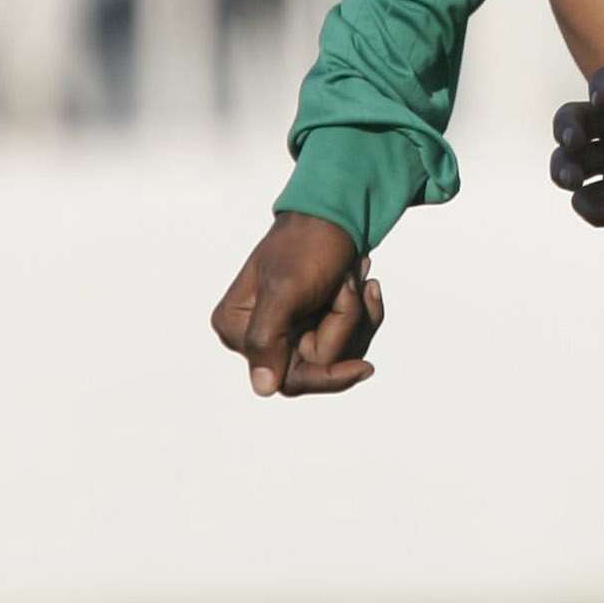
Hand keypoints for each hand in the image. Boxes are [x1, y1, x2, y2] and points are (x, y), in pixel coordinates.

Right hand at [211, 213, 383, 396]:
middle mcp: (257, 336)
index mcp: (237, 328)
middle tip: (352, 284)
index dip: (330, 373)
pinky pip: (349, 339)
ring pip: (339, 353)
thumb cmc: (306, 245)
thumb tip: (263, 388)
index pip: (287, 378)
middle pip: (318, 366)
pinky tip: (364, 284)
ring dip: (358, 315)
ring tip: (353, 277)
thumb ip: (267, 338)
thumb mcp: (286, 290)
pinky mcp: (312, 324)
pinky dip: (364, 312)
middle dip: (345, 328)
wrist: (333, 215)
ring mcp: (286, 331)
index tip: (366, 367)